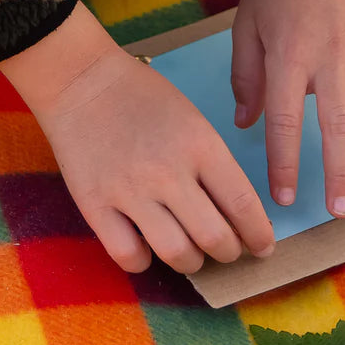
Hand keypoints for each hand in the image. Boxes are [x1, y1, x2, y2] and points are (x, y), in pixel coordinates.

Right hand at [0, 3, 274, 273]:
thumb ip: (214, 166)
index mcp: (201, 146)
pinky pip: (128, 255)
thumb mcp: (194, 121)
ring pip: (176, 253)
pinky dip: (144, 262)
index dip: (259, 235)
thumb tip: (235, 214)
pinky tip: (147, 248)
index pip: (243, 205)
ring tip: (191, 254)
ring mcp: (129, 191)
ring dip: (192, 263)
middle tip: (227, 250)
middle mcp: (168, 173)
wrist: (81, 82)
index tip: (263, 247)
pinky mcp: (94, 205)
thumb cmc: (144, 98)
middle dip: (229, 252)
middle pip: (214, 237)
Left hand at [231, 0, 344, 216]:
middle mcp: (330, 57)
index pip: (285, 122)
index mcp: (289, 55)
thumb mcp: (248, 23)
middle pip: (337, 128)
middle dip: (339, 174)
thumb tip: (247, 125)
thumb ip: (246, 77)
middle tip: (340, 213)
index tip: (283, 197)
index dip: (284, 163)